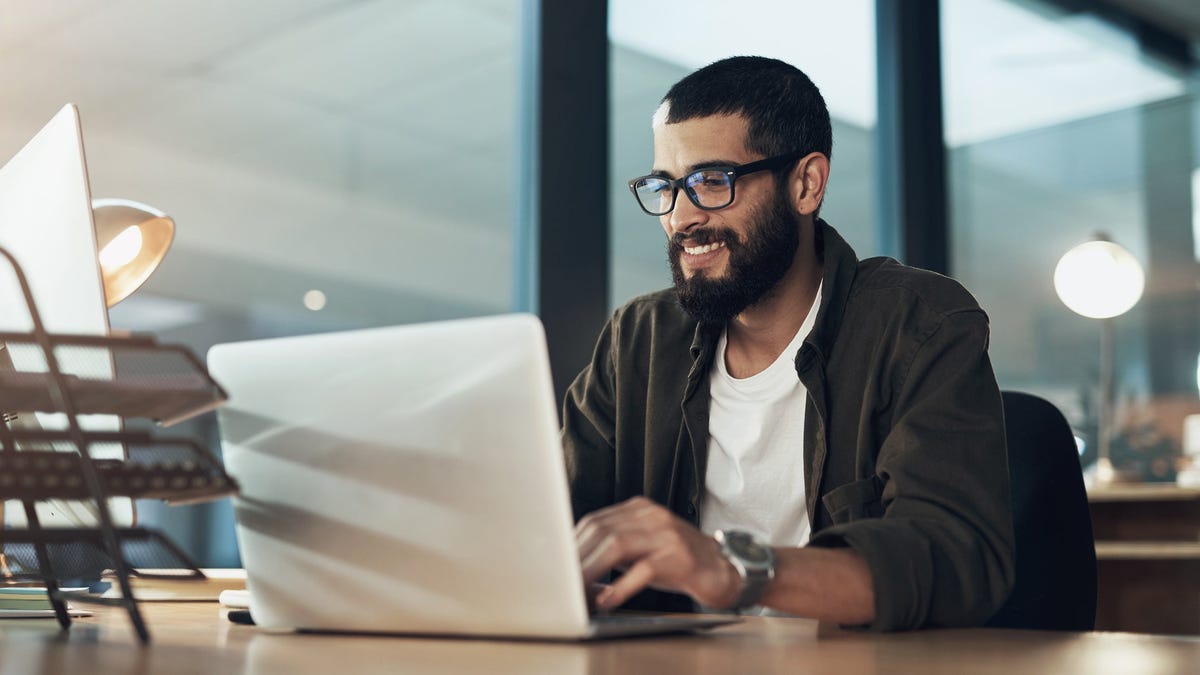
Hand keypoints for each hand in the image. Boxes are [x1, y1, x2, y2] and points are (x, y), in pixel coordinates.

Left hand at [575, 496, 741, 610]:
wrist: (724, 569)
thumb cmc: (678, 562)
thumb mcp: (643, 547)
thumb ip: (613, 549)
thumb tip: (575, 566)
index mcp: (639, 509)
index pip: (595, 521)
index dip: (572, 545)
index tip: (556, 566)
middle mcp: (652, 516)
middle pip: (601, 531)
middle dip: (577, 560)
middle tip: (562, 584)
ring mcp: (667, 535)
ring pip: (616, 545)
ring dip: (591, 571)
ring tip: (577, 592)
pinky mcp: (679, 558)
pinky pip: (643, 570)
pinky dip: (620, 587)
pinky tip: (607, 600)